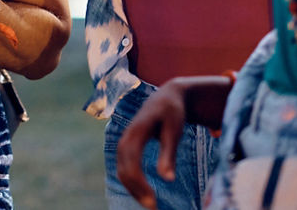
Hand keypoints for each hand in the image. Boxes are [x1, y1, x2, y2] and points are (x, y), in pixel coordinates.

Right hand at [115, 79, 186, 207]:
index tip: (153, 200)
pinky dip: (132, 183)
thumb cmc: (173, 113)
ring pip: (122, 170)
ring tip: (150, 204)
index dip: (139, 182)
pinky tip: (145, 194)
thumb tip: (167, 179)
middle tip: (153, 208)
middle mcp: (126, 136)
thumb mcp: (174, 131)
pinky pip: (125, 168)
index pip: (131, 160)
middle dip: (136, 190)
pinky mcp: (128, 147)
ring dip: (133, 189)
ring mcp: (124, 141)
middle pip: (123, 168)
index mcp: (137, 130)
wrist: (166, 97)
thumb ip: (169, 154)